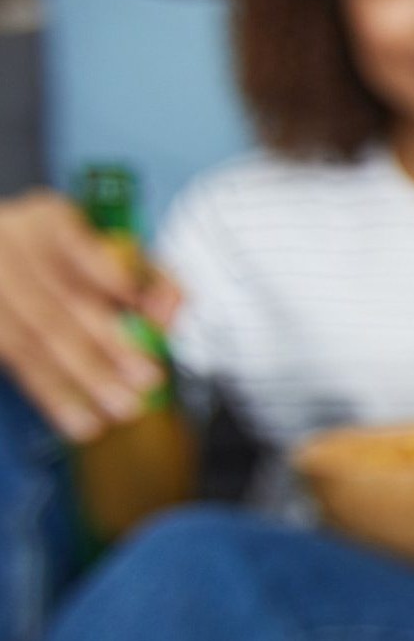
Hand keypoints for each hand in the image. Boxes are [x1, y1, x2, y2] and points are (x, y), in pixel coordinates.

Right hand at [0, 190, 181, 440]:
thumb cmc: (69, 258)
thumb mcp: (110, 249)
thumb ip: (151, 275)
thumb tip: (171, 310)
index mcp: (47, 221)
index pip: (71, 242)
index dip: (100, 269)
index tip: (129, 294)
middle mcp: (10, 250)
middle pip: (58, 302)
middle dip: (106, 344)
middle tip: (148, 377)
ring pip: (33, 340)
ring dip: (81, 380)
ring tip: (122, 409)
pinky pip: (18, 365)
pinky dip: (52, 395)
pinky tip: (78, 419)